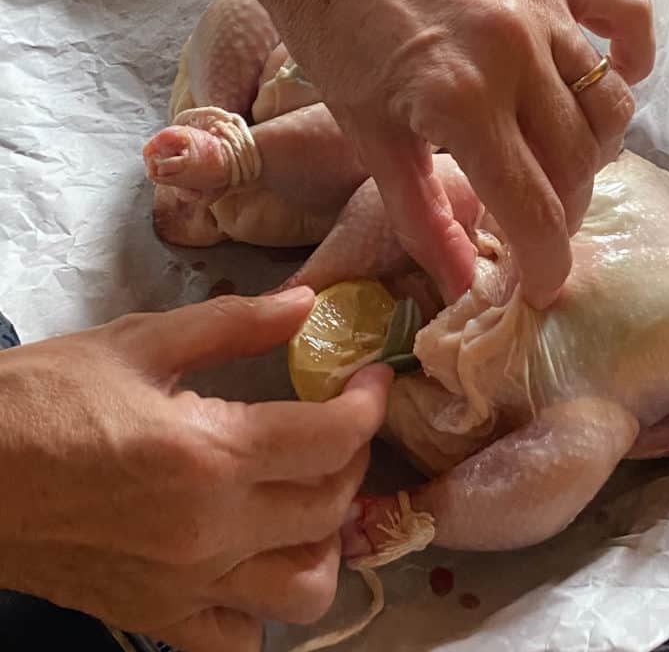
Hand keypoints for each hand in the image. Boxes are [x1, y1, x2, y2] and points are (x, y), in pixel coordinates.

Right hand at [0, 290, 391, 651]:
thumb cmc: (47, 397)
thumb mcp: (140, 341)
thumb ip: (235, 323)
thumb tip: (306, 302)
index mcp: (209, 455)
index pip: (330, 440)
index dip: (367, 403)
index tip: (370, 377)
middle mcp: (210, 534)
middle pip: (329, 507)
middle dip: (353, 457)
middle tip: (337, 421)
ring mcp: (185, 589)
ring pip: (304, 590)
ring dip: (326, 539)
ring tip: (308, 495)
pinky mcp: (153, 620)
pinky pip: (240, 641)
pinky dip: (265, 607)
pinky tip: (256, 560)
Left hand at [249, 0, 653, 307]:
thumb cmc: (330, 38)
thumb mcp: (367, 137)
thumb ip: (421, 218)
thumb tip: (460, 287)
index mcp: (461, 101)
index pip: (534, 208)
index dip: (545, 262)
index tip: (543, 285)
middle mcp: (515, 52)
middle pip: (578, 162)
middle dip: (563, 210)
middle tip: (533, 218)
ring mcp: (539, 3)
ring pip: (609, 103)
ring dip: (592, 149)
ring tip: (558, 159)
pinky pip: (626, 12)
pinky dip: (633, 55)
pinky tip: (616, 77)